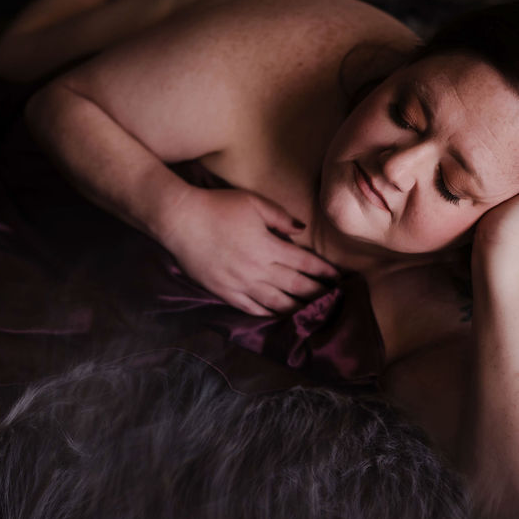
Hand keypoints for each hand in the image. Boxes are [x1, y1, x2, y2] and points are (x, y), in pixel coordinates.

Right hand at [160, 187, 340, 315]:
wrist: (180, 220)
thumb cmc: (218, 206)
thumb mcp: (253, 202)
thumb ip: (280, 217)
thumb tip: (301, 229)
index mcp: (268, 247)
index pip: (304, 262)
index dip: (323, 271)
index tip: (337, 277)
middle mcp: (258, 269)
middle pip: (295, 286)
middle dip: (317, 293)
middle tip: (333, 299)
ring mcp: (240, 284)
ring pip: (276, 303)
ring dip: (297, 308)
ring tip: (312, 313)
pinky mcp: (224, 291)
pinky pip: (250, 308)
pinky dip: (267, 313)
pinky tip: (278, 315)